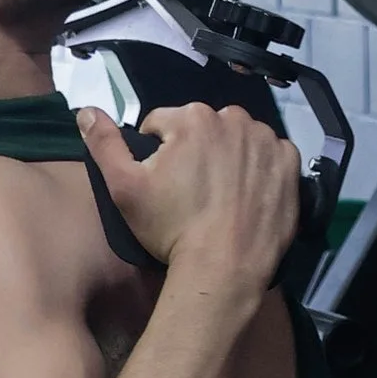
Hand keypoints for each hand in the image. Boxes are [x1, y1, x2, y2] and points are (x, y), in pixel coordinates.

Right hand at [76, 100, 301, 296]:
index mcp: (192, 118)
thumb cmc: (170, 227)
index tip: (163, 183)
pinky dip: (260, 169)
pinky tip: (248, 196)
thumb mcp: (124, 187)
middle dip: (195, 151)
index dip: (157, 153)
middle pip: (203, 129)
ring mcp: (266, 140)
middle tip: (191, 192)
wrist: (224, 266)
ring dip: (228, 157)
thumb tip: (86, 111)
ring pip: (238, 139)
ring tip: (220, 196)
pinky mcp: (290, 164)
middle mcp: (234, 119)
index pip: (163, 124)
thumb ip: (103, 143)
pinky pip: (270, 156)